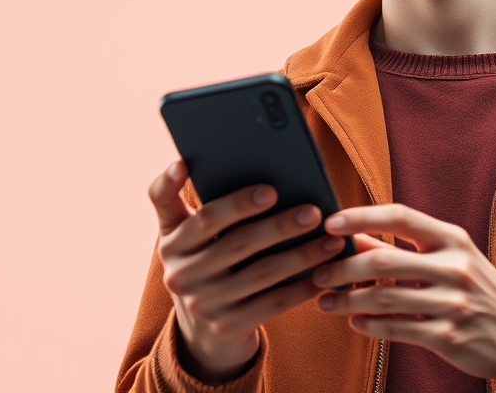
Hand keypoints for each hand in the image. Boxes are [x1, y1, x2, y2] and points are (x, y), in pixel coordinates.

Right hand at [149, 161, 346, 382]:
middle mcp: (180, 270)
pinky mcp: (226, 326)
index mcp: (172, 238)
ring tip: (332, 240)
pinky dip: (301, 287)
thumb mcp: (198, 240)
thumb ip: (214, 209)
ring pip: (260, 272)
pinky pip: (271, 303)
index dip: (171, 182)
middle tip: (312, 211)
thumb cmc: (214, 265)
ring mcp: (201, 302)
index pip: (164, 203)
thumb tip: (272, 177)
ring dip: (301, 255)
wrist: (206, 332)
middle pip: (233, 240)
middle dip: (277, 225)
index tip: (186, 163)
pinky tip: (323, 274)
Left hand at [311, 204, 495, 383]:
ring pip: (385, 300)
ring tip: (326, 302)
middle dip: (342, 269)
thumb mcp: (449, 259)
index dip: (361, 217)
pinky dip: (369, 326)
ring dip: (347, 301)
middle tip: (318, 274)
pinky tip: (354, 322)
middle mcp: (455, 267)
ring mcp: (453, 304)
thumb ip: (403, 248)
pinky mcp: (448, 336)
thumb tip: (354, 237)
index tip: (330, 223)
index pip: (401, 217)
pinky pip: (397, 330)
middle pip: (383, 263)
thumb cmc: (476, 290)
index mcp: (453, 239)